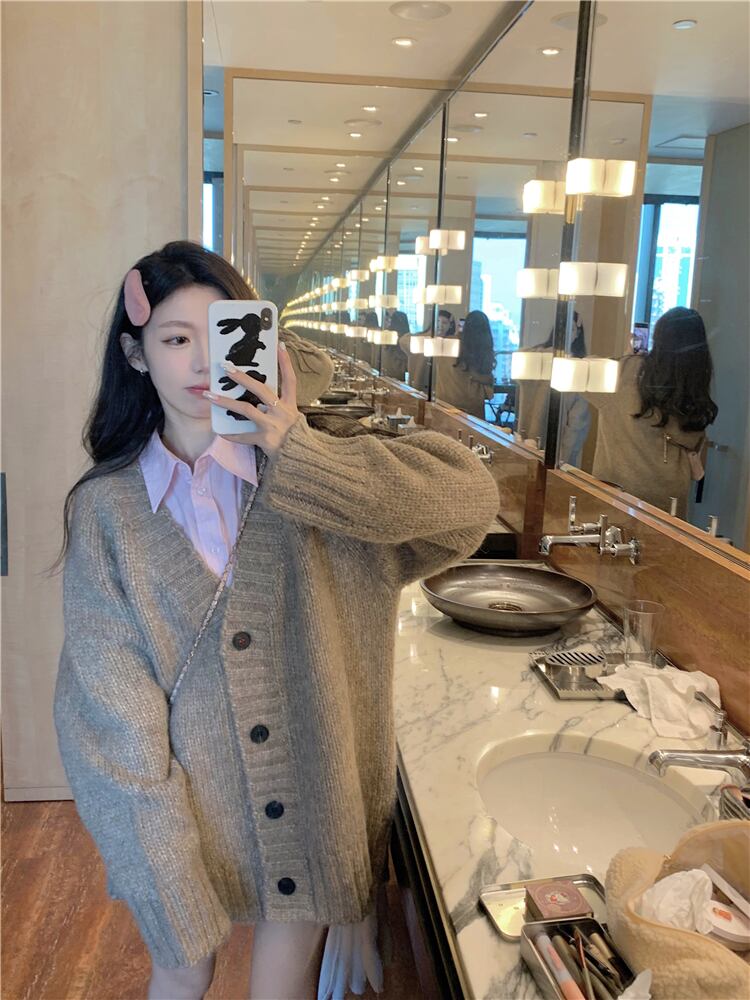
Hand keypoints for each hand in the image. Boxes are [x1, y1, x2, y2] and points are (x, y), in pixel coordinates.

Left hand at [203, 343, 299, 458]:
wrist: (300, 460)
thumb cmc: (294, 439)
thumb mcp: (292, 420)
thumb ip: (279, 408)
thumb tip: (260, 399)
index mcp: (290, 406)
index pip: (290, 380)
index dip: (286, 363)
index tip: (279, 346)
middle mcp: (282, 413)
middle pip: (261, 390)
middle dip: (242, 378)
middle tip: (226, 367)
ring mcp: (273, 426)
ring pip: (246, 410)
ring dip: (226, 401)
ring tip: (210, 395)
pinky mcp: (265, 440)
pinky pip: (243, 436)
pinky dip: (231, 435)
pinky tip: (220, 431)